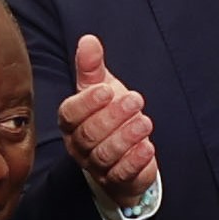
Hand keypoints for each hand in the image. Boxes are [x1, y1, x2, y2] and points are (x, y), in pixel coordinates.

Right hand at [58, 36, 161, 206]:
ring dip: (126, 138)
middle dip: (113, 117)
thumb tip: (88, 39)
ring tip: (145, 123)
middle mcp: (79, 145)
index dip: (87, 103)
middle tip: (136, 101)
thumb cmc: (108, 114)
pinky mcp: (116, 180)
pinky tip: (148, 148)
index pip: (70, 114)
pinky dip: (134, 161)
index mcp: (71, 121)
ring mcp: (96, 165)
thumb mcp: (101, 88)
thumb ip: (92, 67)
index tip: (106, 90)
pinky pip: (121, 174)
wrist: (125, 149)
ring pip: (105, 155)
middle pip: (89, 134)